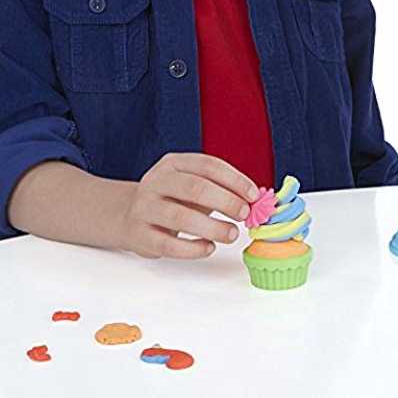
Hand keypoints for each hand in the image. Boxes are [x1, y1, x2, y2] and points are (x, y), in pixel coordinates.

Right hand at [116, 153, 259, 259]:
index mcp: (173, 164)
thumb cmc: (172, 199)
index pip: (208, 166)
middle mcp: (157, 182)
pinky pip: (169, 244)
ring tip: (232, 234)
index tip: (253, 195)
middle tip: (245, 214)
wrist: (127, 215)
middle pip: (195, 188)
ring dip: (212, 227)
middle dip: (225, 201)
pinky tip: (209, 247)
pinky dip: (193, 248)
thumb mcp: (191, 185)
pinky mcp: (140, 234)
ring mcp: (144, 208)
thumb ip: (219, 189)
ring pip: (181, 217)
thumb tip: (254, 201)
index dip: (234, 180)